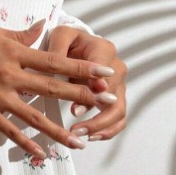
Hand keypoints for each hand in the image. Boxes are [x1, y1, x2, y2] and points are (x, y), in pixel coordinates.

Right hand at [0, 19, 118, 158]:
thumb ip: (23, 33)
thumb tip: (45, 25)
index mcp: (16, 54)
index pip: (55, 61)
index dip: (82, 68)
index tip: (105, 73)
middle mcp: (11, 76)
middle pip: (52, 88)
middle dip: (82, 95)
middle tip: (107, 102)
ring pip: (34, 116)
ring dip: (58, 130)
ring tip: (80, 142)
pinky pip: (9, 130)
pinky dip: (25, 143)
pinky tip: (42, 154)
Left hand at [47, 25, 127, 140]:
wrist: (76, 42)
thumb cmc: (66, 40)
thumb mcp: (60, 36)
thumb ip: (58, 50)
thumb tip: (56, 68)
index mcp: (104, 50)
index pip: (103, 74)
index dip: (93, 92)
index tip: (76, 109)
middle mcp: (116, 68)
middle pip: (113, 96)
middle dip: (95, 116)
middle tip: (75, 129)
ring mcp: (119, 84)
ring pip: (118, 110)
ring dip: (101, 126)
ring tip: (80, 135)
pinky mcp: (116, 96)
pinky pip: (119, 118)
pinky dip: (109, 130)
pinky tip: (91, 137)